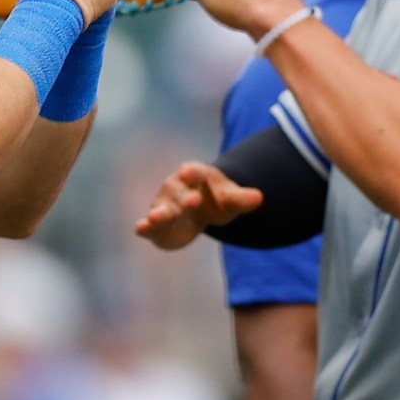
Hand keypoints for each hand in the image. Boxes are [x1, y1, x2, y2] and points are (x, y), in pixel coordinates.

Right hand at [133, 162, 263, 249]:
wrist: (202, 210)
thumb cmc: (217, 199)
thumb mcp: (231, 199)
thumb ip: (243, 198)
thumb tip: (259, 198)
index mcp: (194, 174)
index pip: (193, 172)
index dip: (192, 173)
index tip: (188, 171)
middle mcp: (175, 187)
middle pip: (178, 192)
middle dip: (184, 197)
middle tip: (193, 201)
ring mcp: (164, 205)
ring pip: (161, 209)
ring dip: (159, 213)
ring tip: (155, 217)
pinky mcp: (157, 226)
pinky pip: (149, 225)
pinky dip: (144, 227)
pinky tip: (140, 228)